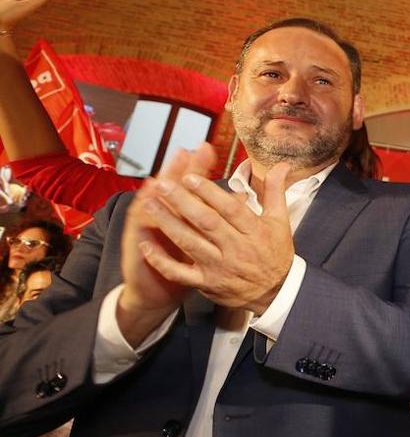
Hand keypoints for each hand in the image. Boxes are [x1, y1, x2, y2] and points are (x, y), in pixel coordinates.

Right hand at [117, 144, 217, 345]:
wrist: (154, 289)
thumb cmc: (183, 260)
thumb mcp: (202, 238)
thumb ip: (220, 214)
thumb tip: (242, 193)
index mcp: (181, 212)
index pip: (190, 185)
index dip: (198, 167)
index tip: (206, 147)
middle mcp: (162, 216)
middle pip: (170, 189)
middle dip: (178, 171)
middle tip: (184, 150)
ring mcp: (147, 230)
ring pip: (151, 206)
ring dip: (156, 191)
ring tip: (161, 174)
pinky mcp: (138, 247)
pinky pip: (139, 232)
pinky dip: (142, 218)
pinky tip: (144, 206)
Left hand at [139, 154, 295, 312]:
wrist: (275, 292)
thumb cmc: (275, 253)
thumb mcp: (280, 221)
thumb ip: (275, 191)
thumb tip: (281, 165)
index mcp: (254, 231)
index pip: (230, 209)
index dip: (209, 192)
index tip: (190, 177)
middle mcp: (236, 248)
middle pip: (206, 222)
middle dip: (182, 202)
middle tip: (163, 185)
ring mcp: (219, 267)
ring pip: (190, 243)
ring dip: (168, 224)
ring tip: (150, 204)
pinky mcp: (207, 283)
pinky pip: (180, 273)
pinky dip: (161, 261)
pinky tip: (146, 245)